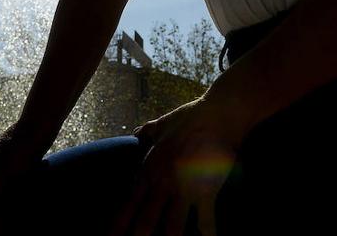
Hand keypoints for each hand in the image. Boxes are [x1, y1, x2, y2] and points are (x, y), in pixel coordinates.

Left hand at [108, 97, 251, 235]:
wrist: (217, 114)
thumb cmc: (189, 118)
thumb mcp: (160, 124)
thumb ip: (146, 133)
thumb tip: (135, 134)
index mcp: (149, 170)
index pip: (128, 204)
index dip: (119, 224)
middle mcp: (162, 184)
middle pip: (145, 223)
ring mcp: (184, 190)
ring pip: (172, 228)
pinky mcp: (206, 192)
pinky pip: (205, 222)